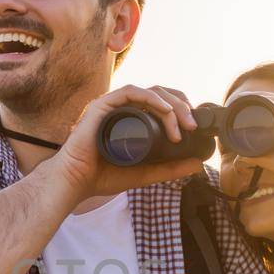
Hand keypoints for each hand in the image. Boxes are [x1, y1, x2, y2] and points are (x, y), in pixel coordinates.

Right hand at [51, 85, 206, 201]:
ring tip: (183, 124)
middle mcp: (124, 109)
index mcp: (133, 119)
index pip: (162, 103)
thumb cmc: (103, 176)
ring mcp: (113, 105)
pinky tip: (165, 110)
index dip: (181, 109)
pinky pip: (130, 92)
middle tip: (192, 126)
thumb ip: (169, 169)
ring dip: (171, 104)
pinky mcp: (103, 105)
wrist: (76, 182)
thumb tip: (197, 164)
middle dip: (182, 106)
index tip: (194, 127)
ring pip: (150, 91)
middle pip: (161, 94)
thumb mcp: (145, 173)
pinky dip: (151, 98)